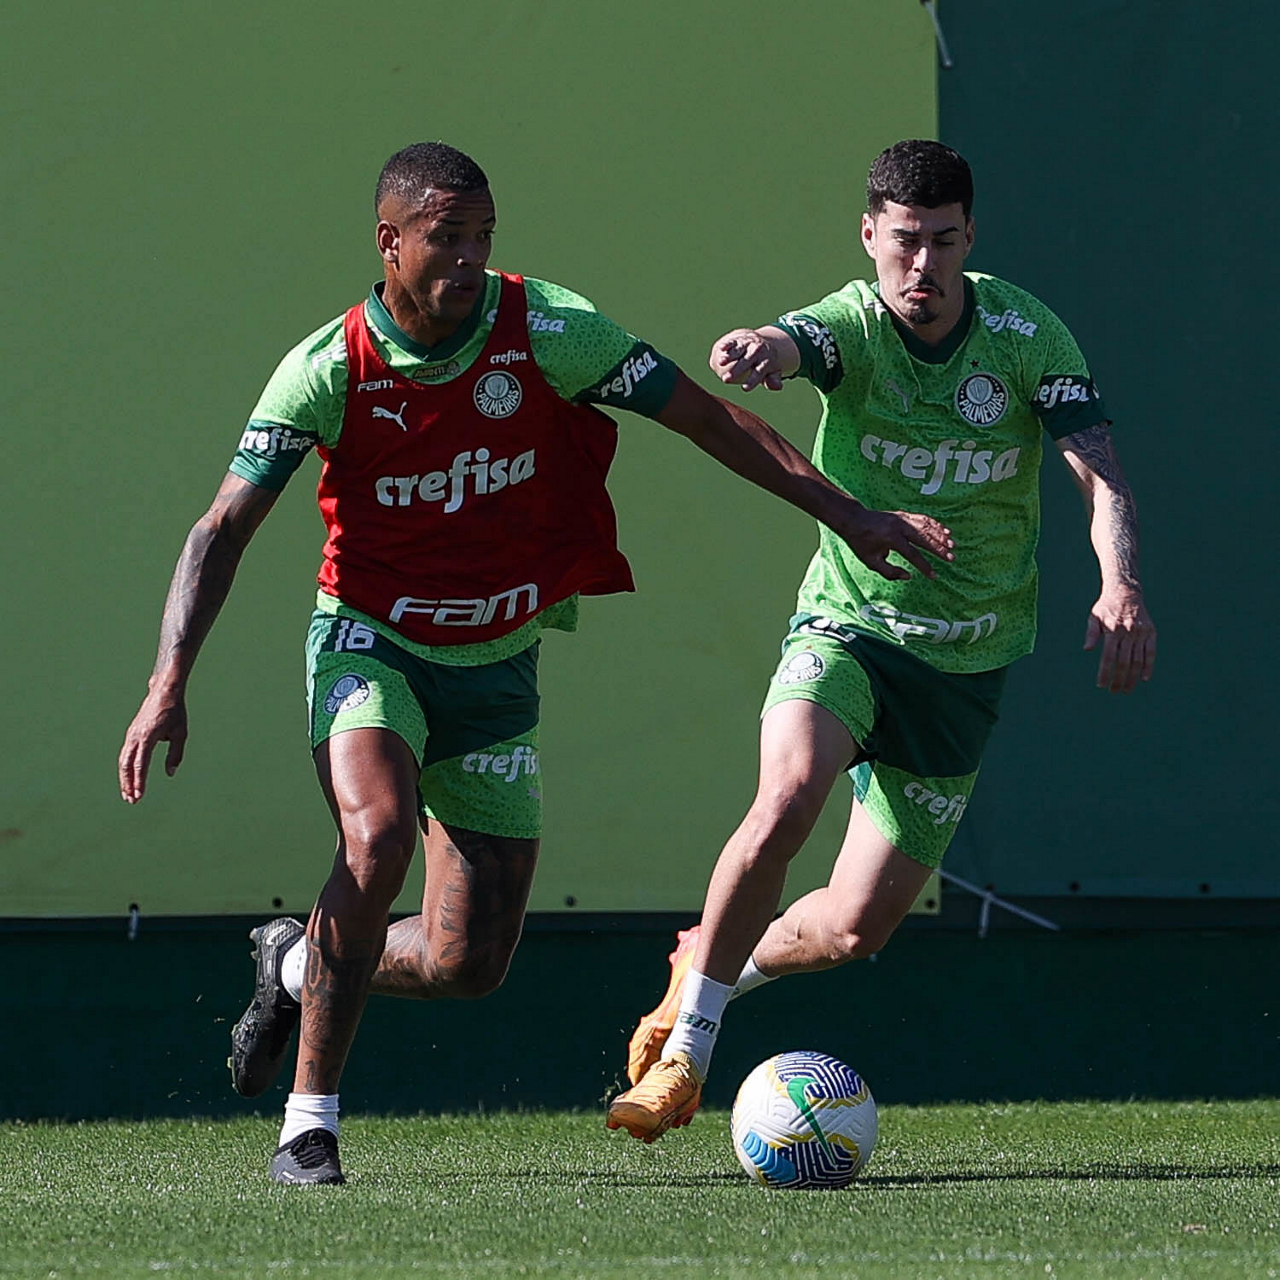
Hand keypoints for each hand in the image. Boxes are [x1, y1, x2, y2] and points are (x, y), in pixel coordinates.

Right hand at [118, 688, 188, 802]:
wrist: (164, 692)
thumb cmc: (175, 712)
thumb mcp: (181, 733)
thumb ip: (175, 754)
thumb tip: (170, 774)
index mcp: (148, 736)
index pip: (141, 764)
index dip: (140, 781)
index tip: (139, 795)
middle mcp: (135, 736)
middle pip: (126, 765)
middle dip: (128, 784)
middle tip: (132, 800)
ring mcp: (131, 735)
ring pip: (123, 761)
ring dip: (125, 778)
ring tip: (129, 794)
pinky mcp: (131, 734)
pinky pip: (125, 754)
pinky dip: (126, 768)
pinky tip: (130, 778)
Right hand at [710, 329, 784, 391]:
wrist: (759, 341)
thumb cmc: (763, 363)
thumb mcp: (772, 372)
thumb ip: (773, 380)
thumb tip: (777, 387)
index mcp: (766, 360)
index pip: (759, 371)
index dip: (752, 380)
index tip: (745, 388)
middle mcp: (757, 350)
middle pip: (746, 361)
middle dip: (736, 370)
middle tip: (726, 379)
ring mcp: (748, 343)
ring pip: (738, 350)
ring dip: (729, 356)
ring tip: (721, 362)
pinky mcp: (738, 339)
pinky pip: (732, 341)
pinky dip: (727, 344)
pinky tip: (721, 348)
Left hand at [832, 505, 954, 580]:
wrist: (854, 520)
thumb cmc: (861, 543)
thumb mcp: (871, 562)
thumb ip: (889, 572)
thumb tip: (909, 577)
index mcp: (891, 539)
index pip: (913, 555)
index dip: (924, 567)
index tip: (934, 576)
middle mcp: (899, 527)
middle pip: (924, 538)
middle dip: (939, 549)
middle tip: (951, 559)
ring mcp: (902, 519)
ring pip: (926, 526)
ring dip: (940, 536)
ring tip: (952, 545)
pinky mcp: (904, 515)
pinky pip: (923, 519)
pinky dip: (935, 525)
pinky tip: (945, 532)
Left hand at [1084, 590, 1155, 692]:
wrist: (1126, 592)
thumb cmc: (1106, 607)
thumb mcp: (1094, 617)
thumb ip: (1091, 633)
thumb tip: (1086, 649)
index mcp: (1113, 630)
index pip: (1108, 657)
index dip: (1105, 673)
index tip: (1101, 685)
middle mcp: (1128, 632)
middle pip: (1124, 662)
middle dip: (1119, 680)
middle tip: (1114, 692)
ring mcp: (1141, 633)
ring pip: (1138, 660)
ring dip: (1133, 678)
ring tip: (1126, 690)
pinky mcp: (1151, 632)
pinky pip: (1151, 652)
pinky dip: (1149, 666)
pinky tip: (1144, 678)